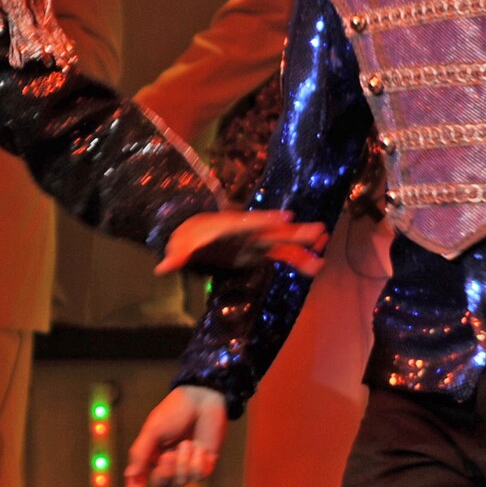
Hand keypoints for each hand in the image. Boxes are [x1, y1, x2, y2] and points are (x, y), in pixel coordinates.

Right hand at [124, 384, 227, 486]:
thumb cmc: (174, 411)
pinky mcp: (206, 463)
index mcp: (152, 453)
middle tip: (168, 456)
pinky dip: (198, 463)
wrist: (202, 399)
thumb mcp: (152, 431)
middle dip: (166, 473)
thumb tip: (130, 476)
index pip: (141, 476)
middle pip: (163, 484)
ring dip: (184, 463)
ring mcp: (188, 463)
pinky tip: (199, 447)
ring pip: (183, 480)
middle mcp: (169, 462)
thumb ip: (140, 454)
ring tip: (187, 444)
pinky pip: (199, 476)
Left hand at [158, 210, 326, 275]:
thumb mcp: (180, 247)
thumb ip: (176, 257)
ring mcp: (256, 241)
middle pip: (273, 231)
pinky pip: (282, 256)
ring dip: (302, 248)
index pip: (249, 223)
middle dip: (294, 232)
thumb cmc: (186, 237)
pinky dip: (297, 261)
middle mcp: (247, 232)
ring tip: (323, 254)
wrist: (192, 234)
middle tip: (319, 230)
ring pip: (283, 244)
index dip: (266, 221)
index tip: (285, 218)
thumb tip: (162, 267)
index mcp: (230, 226)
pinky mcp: (260, 252)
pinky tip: (315, 267)